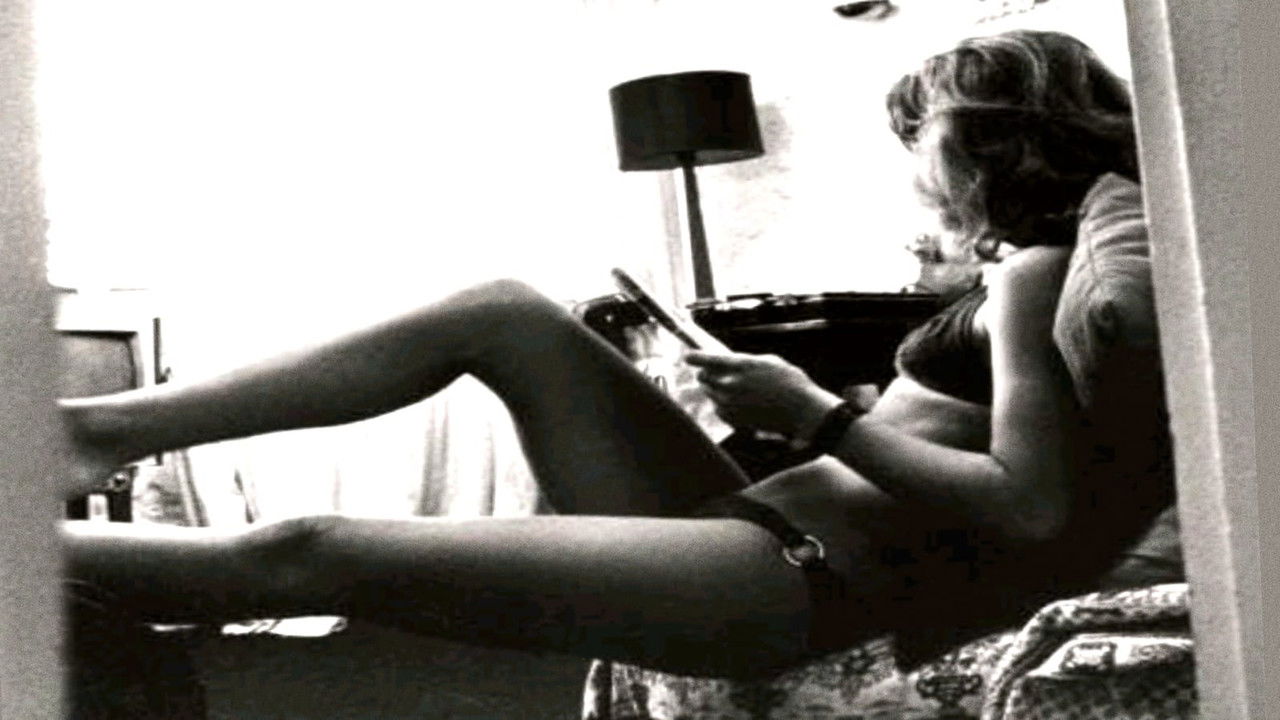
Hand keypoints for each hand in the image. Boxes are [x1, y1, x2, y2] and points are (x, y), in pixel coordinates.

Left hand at [683, 351, 841, 438]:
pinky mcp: (733, 419)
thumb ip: (743, 362)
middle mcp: (730, 384)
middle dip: (707, 374)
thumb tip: (727, 362)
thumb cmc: (789, 381)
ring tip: (736, 389)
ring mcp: (730, 404)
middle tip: (717, 373)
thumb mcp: (767, 361)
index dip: (693, 358)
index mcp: (739, 365)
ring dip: (716, 390)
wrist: (801, 410)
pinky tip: (739, 402)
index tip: (688, 357)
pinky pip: (718, 409)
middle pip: (702, 377)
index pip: (704, 359)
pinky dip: (723, 405)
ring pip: (710, 394)